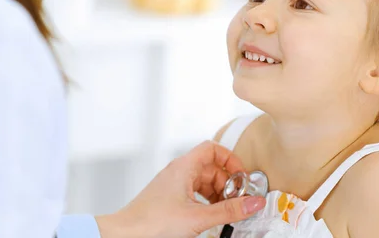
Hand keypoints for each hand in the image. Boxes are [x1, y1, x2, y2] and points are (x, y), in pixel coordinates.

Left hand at [95, 140, 265, 237]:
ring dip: (218, 195)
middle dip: (227, 183)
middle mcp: (178, 172)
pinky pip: (194, 194)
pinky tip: (210, 217)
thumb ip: (229, 210)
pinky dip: (206, 202)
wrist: (125, 236)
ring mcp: (173, 185)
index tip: (242, 177)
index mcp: (184, 167)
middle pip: (211, 168)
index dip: (230, 159)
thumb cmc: (152, 223)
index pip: (212, 149)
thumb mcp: (198, 217)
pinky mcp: (169, 199)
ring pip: (203, 182)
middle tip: (237, 201)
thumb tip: (254, 203)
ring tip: (225, 212)